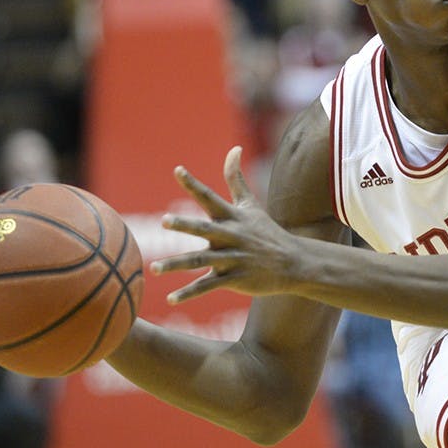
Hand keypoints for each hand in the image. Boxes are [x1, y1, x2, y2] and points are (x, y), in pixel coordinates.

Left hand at [151, 146, 299, 303]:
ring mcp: (233, 258)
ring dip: (178, 264)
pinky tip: (172, 298)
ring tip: (154, 268)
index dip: (193, 184)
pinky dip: (190, 293)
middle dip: (186, 225)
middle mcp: (231, 236)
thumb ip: (236, 178)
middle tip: (164, 221)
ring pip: (202, 260)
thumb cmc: (266, 231)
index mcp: (233, 217)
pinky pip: (208, 286)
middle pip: (205, 229)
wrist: (293, 262)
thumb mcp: (251, 204)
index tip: (178, 170)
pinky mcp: (234, 279)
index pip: (210, 197)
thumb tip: (234, 148)